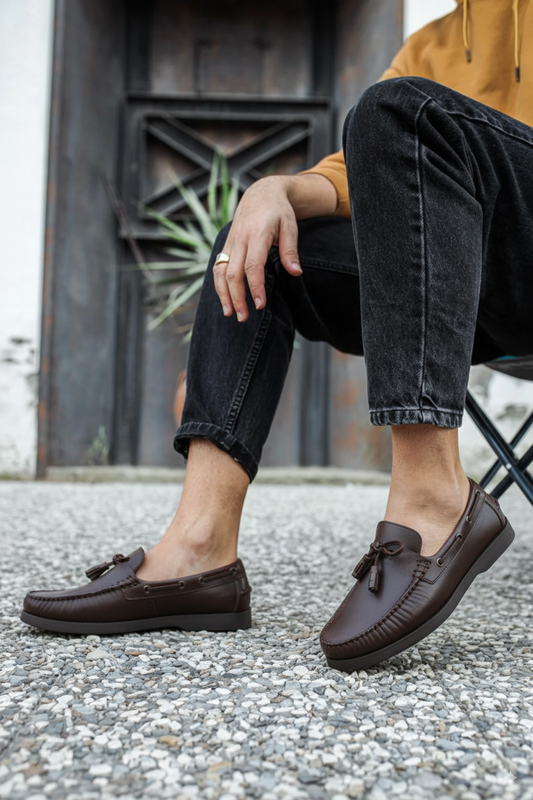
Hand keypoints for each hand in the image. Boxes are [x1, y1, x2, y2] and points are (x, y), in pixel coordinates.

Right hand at [212, 176, 302, 321]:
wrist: (261, 193)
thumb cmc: (279, 211)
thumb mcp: (290, 226)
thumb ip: (290, 251)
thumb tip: (296, 273)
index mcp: (257, 234)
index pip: (253, 266)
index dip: (255, 287)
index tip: (261, 305)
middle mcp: (240, 239)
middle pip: (233, 273)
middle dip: (237, 297)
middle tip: (244, 318)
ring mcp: (230, 242)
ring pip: (220, 272)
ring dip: (223, 294)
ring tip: (230, 313)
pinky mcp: (225, 245)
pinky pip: (217, 267)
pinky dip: (219, 285)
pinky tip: (225, 299)